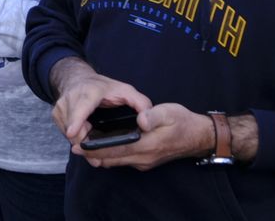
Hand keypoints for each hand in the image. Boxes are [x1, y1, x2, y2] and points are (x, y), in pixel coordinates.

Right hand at [51, 63, 153, 147]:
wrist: (79, 79)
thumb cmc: (104, 87)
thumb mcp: (126, 90)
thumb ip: (140, 103)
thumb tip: (146, 120)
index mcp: (90, 91)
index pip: (81, 106)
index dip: (76, 120)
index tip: (73, 133)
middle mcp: (71, 97)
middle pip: (74, 127)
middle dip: (85, 144)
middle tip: (98, 160)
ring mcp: (61, 106)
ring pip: (69, 133)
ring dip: (82, 143)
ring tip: (95, 148)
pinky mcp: (56, 114)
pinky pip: (65, 133)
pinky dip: (76, 138)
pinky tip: (86, 136)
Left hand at [74, 103, 212, 170]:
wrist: (199, 136)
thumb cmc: (183, 122)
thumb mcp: (169, 112)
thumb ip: (153, 116)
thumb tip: (140, 119)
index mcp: (147, 145)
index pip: (116, 149)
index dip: (96, 149)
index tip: (79, 145)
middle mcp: (144, 157)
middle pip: (113, 159)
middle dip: (93, 154)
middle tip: (75, 147)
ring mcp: (145, 161)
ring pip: (118, 162)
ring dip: (101, 157)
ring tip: (85, 148)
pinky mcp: (147, 161)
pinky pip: (125, 161)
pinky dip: (112, 157)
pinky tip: (104, 148)